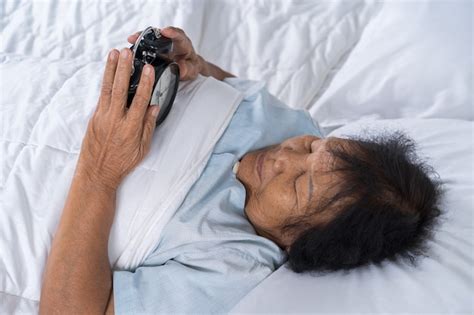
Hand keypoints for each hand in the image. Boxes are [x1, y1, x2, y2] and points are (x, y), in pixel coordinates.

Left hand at [76, 48, 159, 189]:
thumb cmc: (122, 163)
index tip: (148, 69)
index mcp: (130, 128)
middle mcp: (115, 119)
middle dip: (124, 69)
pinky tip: (108, 71)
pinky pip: (101, 95)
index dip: (145, 83)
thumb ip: (148, 126)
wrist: (97, 172)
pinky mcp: (94, 117)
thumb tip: (153, 107)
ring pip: (107, 88)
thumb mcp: (143, 148)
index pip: (140, 100)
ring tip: (114, 54)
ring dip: (111, 69)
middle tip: (127, 53)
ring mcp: (102, 117)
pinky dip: (105, 81)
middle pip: (120, 89)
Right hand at [128, 26, 201, 80]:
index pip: (179, 35)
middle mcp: (173, 40)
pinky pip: (148, 43)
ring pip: (153, 37)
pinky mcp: (157, 46)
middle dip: (149, 33)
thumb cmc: (191, 66)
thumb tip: (181, 68)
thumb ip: (188, 68)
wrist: (188, 68)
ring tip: (132, 39)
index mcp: (183, 44)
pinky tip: (132, 45)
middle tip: (139, 36)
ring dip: (142, 37)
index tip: (165, 31)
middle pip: (161, 33)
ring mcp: (163, 43)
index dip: (172, 32)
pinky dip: (140, 43)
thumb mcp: (192, 69)